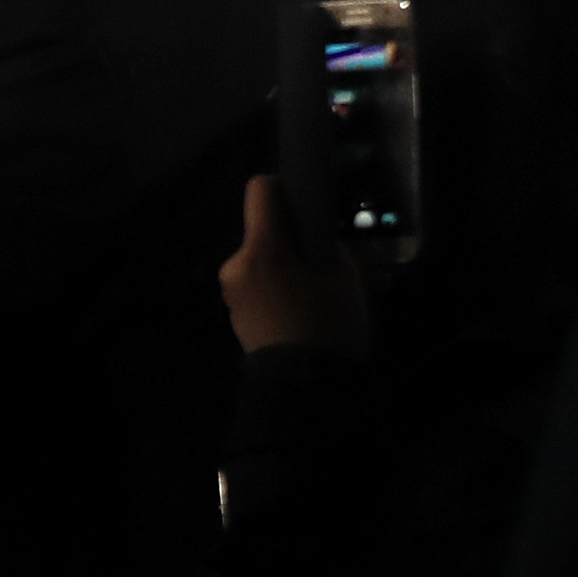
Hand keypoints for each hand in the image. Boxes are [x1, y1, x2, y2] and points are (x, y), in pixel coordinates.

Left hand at [222, 174, 366, 357]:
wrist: (304, 388)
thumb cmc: (328, 328)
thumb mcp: (347, 282)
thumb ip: (330, 248)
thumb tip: (319, 235)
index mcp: (263, 248)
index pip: (260, 191)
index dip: (283, 188)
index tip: (305, 203)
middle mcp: (236, 261)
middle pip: (262, 230)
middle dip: (290, 239)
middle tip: (320, 261)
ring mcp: (230, 288)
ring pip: (260, 258)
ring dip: (282, 265)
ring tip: (313, 292)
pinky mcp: (233, 311)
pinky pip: (255, 283)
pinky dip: (274, 286)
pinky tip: (298, 311)